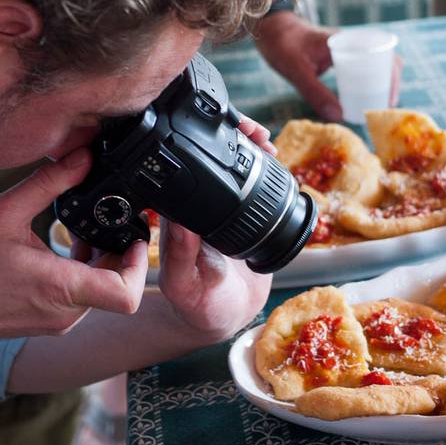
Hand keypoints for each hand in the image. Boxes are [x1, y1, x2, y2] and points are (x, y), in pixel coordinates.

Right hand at [0, 148, 147, 344]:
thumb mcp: (5, 212)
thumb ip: (49, 182)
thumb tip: (84, 157)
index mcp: (61, 288)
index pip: (127, 295)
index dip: (140, 266)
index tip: (135, 238)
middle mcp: (67, 312)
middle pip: (119, 285)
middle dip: (121, 252)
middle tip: (116, 221)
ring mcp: (60, 322)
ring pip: (102, 291)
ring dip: (102, 261)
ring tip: (86, 232)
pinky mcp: (51, 322)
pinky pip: (84, 298)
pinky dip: (85, 272)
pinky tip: (68, 248)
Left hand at [157, 118, 272, 339]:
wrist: (228, 313)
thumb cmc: (201, 304)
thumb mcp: (186, 285)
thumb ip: (180, 256)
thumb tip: (178, 218)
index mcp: (173, 217)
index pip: (174, 171)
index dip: (191, 148)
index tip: (215, 137)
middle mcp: (192, 204)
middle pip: (203, 155)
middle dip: (227, 134)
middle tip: (252, 131)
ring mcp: (217, 202)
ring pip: (229, 160)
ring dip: (247, 142)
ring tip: (266, 140)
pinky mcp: (240, 207)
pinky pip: (250, 177)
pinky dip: (262, 161)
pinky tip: (273, 155)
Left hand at [254, 12, 402, 121]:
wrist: (270, 28)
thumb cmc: (281, 44)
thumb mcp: (296, 71)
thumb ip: (315, 93)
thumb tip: (338, 116)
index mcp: (347, 42)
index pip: (383, 56)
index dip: (392, 78)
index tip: (389, 99)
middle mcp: (352, 43)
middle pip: (384, 61)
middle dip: (389, 84)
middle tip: (384, 108)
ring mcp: (346, 49)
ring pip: (373, 65)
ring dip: (378, 83)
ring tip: (376, 106)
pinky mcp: (339, 56)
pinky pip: (360, 68)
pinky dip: (364, 83)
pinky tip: (359, 100)